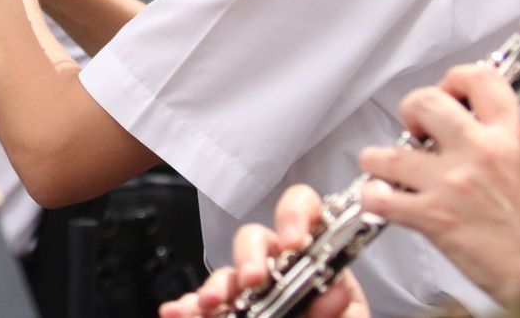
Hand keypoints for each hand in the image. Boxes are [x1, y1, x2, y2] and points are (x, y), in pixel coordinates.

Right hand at [158, 185, 368, 317]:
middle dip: (249, 255)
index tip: (293, 240)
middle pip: (256, 239)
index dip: (296, 215)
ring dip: (215, 286)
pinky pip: (204, 302)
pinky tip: (179, 312)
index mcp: (319, 261)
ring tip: (208, 305)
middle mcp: (282, 269)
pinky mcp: (231, 311)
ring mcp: (253, 293)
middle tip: (252, 279)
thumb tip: (334, 289)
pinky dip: (189, 306)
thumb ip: (339, 308)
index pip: (306, 212)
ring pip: (227, 273)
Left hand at [358, 64, 519, 300]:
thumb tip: (476, 129)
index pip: (479, 78)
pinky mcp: (434, 217)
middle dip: (410, 112)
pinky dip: (374, 198)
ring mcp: (453, 183)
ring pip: (388, 152)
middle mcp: (480, 152)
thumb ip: (505, 145)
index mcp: (511, 138)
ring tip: (388, 169)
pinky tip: (384, 200)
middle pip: (423, 101)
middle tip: (416, 131)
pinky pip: (380, 196)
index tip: (448, 92)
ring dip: (380, 161)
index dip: (455, 78)